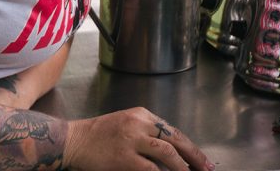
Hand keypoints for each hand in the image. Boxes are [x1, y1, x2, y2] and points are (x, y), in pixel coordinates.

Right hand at [64, 107, 212, 170]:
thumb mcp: (125, 124)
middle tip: (206, 168)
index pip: (172, 131)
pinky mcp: (124, 157)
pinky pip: (150, 168)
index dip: (189, 146)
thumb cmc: (97, 135)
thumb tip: (170, 151)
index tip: (201, 159)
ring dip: (182, 167)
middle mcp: (140, 123)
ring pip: (167, 153)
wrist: (73, 140)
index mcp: (142, 115)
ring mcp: (132, 140)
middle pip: (175, 139)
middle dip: (194, 155)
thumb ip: (146, 133)